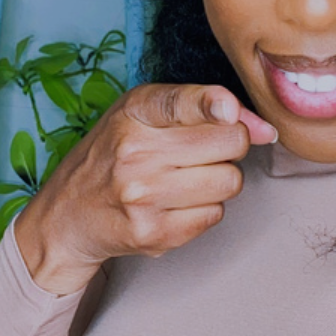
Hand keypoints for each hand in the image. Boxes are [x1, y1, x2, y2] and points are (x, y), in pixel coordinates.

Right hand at [14, 83, 276, 294]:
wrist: (68, 215)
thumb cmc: (113, 155)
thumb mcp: (143, 113)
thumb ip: (205, 108)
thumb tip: (266, 130)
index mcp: (134, 114)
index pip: (187, 102)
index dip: (220, 106)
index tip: (228, 111)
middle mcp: (135, 153)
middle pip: (230, 142)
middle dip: (228, 145)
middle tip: (200, 151)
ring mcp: (144, 197)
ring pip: (231, 181)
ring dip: (219, 180)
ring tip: (186, 178)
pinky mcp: (154, 234)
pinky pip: (215, 215)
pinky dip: (204, 209)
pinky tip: (176, 203)